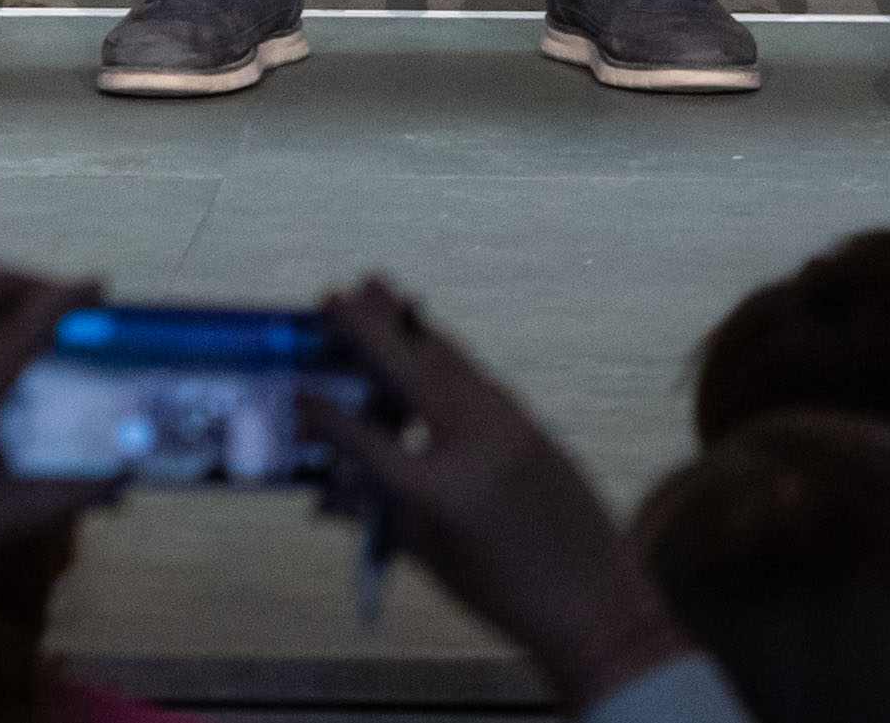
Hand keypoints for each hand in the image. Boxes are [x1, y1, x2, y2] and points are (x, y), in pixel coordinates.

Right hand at [306, 278, 691, 710]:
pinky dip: (445, 357)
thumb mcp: (428, 558)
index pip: (367, 438)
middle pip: (414, 371)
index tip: (298, 389)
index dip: (327, 415)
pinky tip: (424, 344)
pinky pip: (478, 379)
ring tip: (378, 291)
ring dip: (412, 328)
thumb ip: (376, 516)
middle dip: (373, 329)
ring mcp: (510, 425)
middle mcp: (474, 443)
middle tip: (339, 292)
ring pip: (452, 362)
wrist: (591, 598)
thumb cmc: (499, 592)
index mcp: (437, 488)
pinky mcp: (532, 422)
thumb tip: (322, 495)